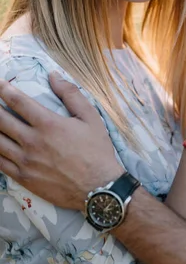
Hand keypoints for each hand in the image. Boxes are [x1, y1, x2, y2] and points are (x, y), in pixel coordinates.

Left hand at [0, 74, 123, 209]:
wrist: (98, 188)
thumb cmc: (97, 151)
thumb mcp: (91, 118)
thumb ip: (71, 94)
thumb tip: (54, 76)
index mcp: (48, 124)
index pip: (18, 101)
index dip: (3, 89)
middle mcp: (33, 141)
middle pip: (1, 120)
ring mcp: (26, 161)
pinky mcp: (23, 178)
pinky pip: (0, 163)